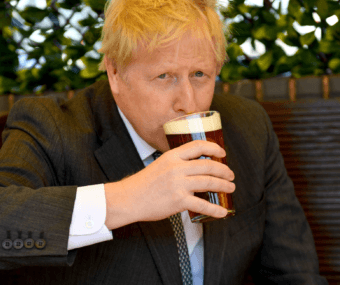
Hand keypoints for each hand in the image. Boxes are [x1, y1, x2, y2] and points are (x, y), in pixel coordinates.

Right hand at [104, 140, 234, 229]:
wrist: (129, 199)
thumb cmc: (143, 184)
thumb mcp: (159, 165)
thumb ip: (176, 164)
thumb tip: (195, 167)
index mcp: (172, 156)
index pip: (198, 146)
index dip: (214, 148)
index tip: (222, 153)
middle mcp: (176, 167)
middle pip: (208, 165)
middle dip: (224, 170)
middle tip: (230, 176)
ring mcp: (178, 184)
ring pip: (209, 182)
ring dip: (223, 186)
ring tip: (230, 189)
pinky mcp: (178, 200)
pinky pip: (202, 205)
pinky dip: (215, 209)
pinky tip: (222, 212)